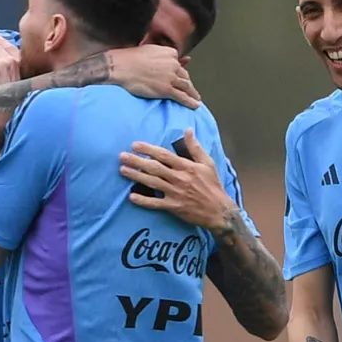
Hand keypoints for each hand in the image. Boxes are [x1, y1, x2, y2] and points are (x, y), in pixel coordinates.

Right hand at [108, 44, 200, 107]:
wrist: (120, 67)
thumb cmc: (129, 58)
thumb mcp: (148, 49)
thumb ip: (161, 54)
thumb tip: (169, 57)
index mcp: (170, 53)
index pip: (179, 64)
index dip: (180, 72)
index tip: (181, 78)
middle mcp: (173, 64)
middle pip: (185, 76)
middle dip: (188, 84)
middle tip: (191, 90)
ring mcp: (171, 77)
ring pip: (186, 87)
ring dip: (193, 94)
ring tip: (196, 99)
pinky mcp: (166, 90)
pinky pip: (182, 97)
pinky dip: (190, 102)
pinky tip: (195, 106)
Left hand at [118, 129, 236, 230]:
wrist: (219, 211)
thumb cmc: (213, 185)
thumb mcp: (208, 163)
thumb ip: (195, 147)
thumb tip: (188, 130)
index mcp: (187, 167)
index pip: (164, 155)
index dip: (148, 149)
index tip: (135, 145)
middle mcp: (179, 179)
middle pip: (154, 168)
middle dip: (137, 161)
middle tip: (122, 156)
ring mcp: (175, 193)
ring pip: (152, 183)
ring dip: (136, 176)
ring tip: (122, 170)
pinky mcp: (174, 207)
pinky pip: (156, 203)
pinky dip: (143, 201)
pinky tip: (132, 197)